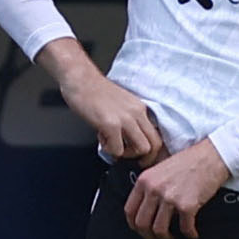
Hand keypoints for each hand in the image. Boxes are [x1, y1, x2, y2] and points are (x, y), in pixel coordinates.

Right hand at [39, 41, 163, 164]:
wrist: (80, 79)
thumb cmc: (95, 91)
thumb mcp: (122, 103)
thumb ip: (130, 119)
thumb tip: (131, 139)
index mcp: (140, 108)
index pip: (158, 134)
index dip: (152, 151)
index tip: (144, 157)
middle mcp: (137, 112)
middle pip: (155, 144)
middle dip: (145, 158)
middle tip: (131, 159)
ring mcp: (125, 118)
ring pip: (142, 149)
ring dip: (127, 154)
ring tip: (113, 145)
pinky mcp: (111, 124)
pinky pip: (118, 150)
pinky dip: (109, 150)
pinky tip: (101, 139)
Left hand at [126, 136, 230, 238]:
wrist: (211, 156)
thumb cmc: (188, 162)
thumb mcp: (160, 169)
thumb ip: (149, 187)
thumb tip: (145, 210)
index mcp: (144, 180)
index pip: (129, 211)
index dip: (134, 225)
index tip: (142, 230)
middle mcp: (154, 189)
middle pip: (141, 224)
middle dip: (149, 236)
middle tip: (158, 238)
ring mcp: (170, 197)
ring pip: (159, 230)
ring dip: (165, 238)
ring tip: (173, 237)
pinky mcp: (187, 205)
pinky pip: (184, 228)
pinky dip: (189, 234)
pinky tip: (193, 233)